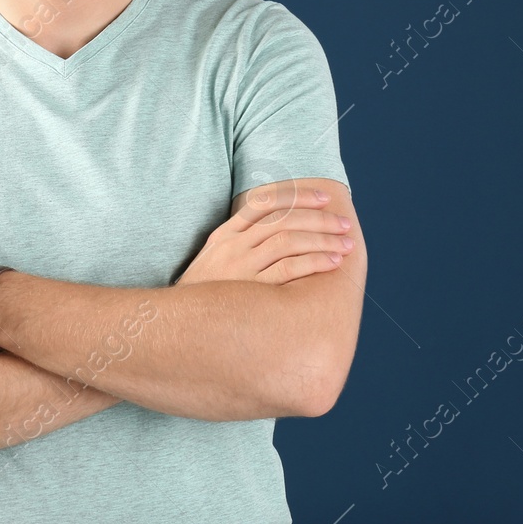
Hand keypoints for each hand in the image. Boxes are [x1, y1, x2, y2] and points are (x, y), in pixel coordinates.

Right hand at [175, 185, 354, 285]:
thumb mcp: (213, 263)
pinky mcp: (250, 288)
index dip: (297, 196)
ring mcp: (240, 266)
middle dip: (319, 219)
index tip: (322, 197)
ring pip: (289, 240)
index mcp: (224, 235)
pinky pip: (289, 268)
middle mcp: (232, 245)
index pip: (264, 203)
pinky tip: (332, 263)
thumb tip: (277, 237)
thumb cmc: (204, 298)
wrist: (176, 327)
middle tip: (343, 223)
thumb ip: (239, 247)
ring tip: (345, 244)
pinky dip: (314, 261)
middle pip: (283, 220)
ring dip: (323, 239)